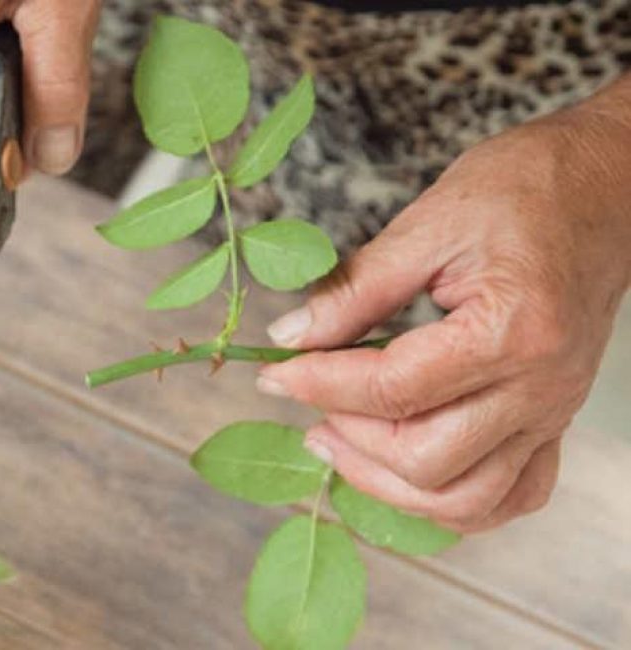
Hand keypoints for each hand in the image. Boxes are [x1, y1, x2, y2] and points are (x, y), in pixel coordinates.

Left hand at [256, 90, 630, 532]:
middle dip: (348, 438)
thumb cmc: (523, 190)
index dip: (319, 385)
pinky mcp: (555, 421)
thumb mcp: (428, 223)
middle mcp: (540, 387)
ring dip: (387, 484)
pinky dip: (450, 500)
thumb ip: (355, 289)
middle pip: (426, 460)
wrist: (607, 187)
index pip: (394, 389)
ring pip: (466, 499)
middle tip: (303, 397)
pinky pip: (510, 497)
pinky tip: (402, 468)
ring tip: (336, 440)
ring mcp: (553, 412)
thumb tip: (289, 337)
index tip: (274, 372)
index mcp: (511, 331)